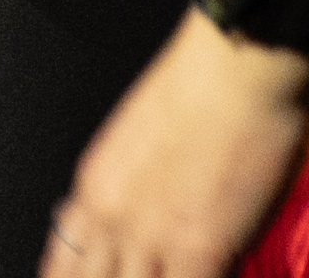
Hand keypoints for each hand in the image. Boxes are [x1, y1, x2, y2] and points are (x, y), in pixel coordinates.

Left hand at [40, 12, 308, 277]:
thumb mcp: (141, 140)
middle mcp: (111, 217)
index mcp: (93, 189)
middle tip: (150, 276)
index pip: (62, 269)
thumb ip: (132, 191)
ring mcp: (152, 237)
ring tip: (181, 275)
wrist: (246, 53)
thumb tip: (142, 226)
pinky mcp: (201, 248)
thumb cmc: (207, 79)